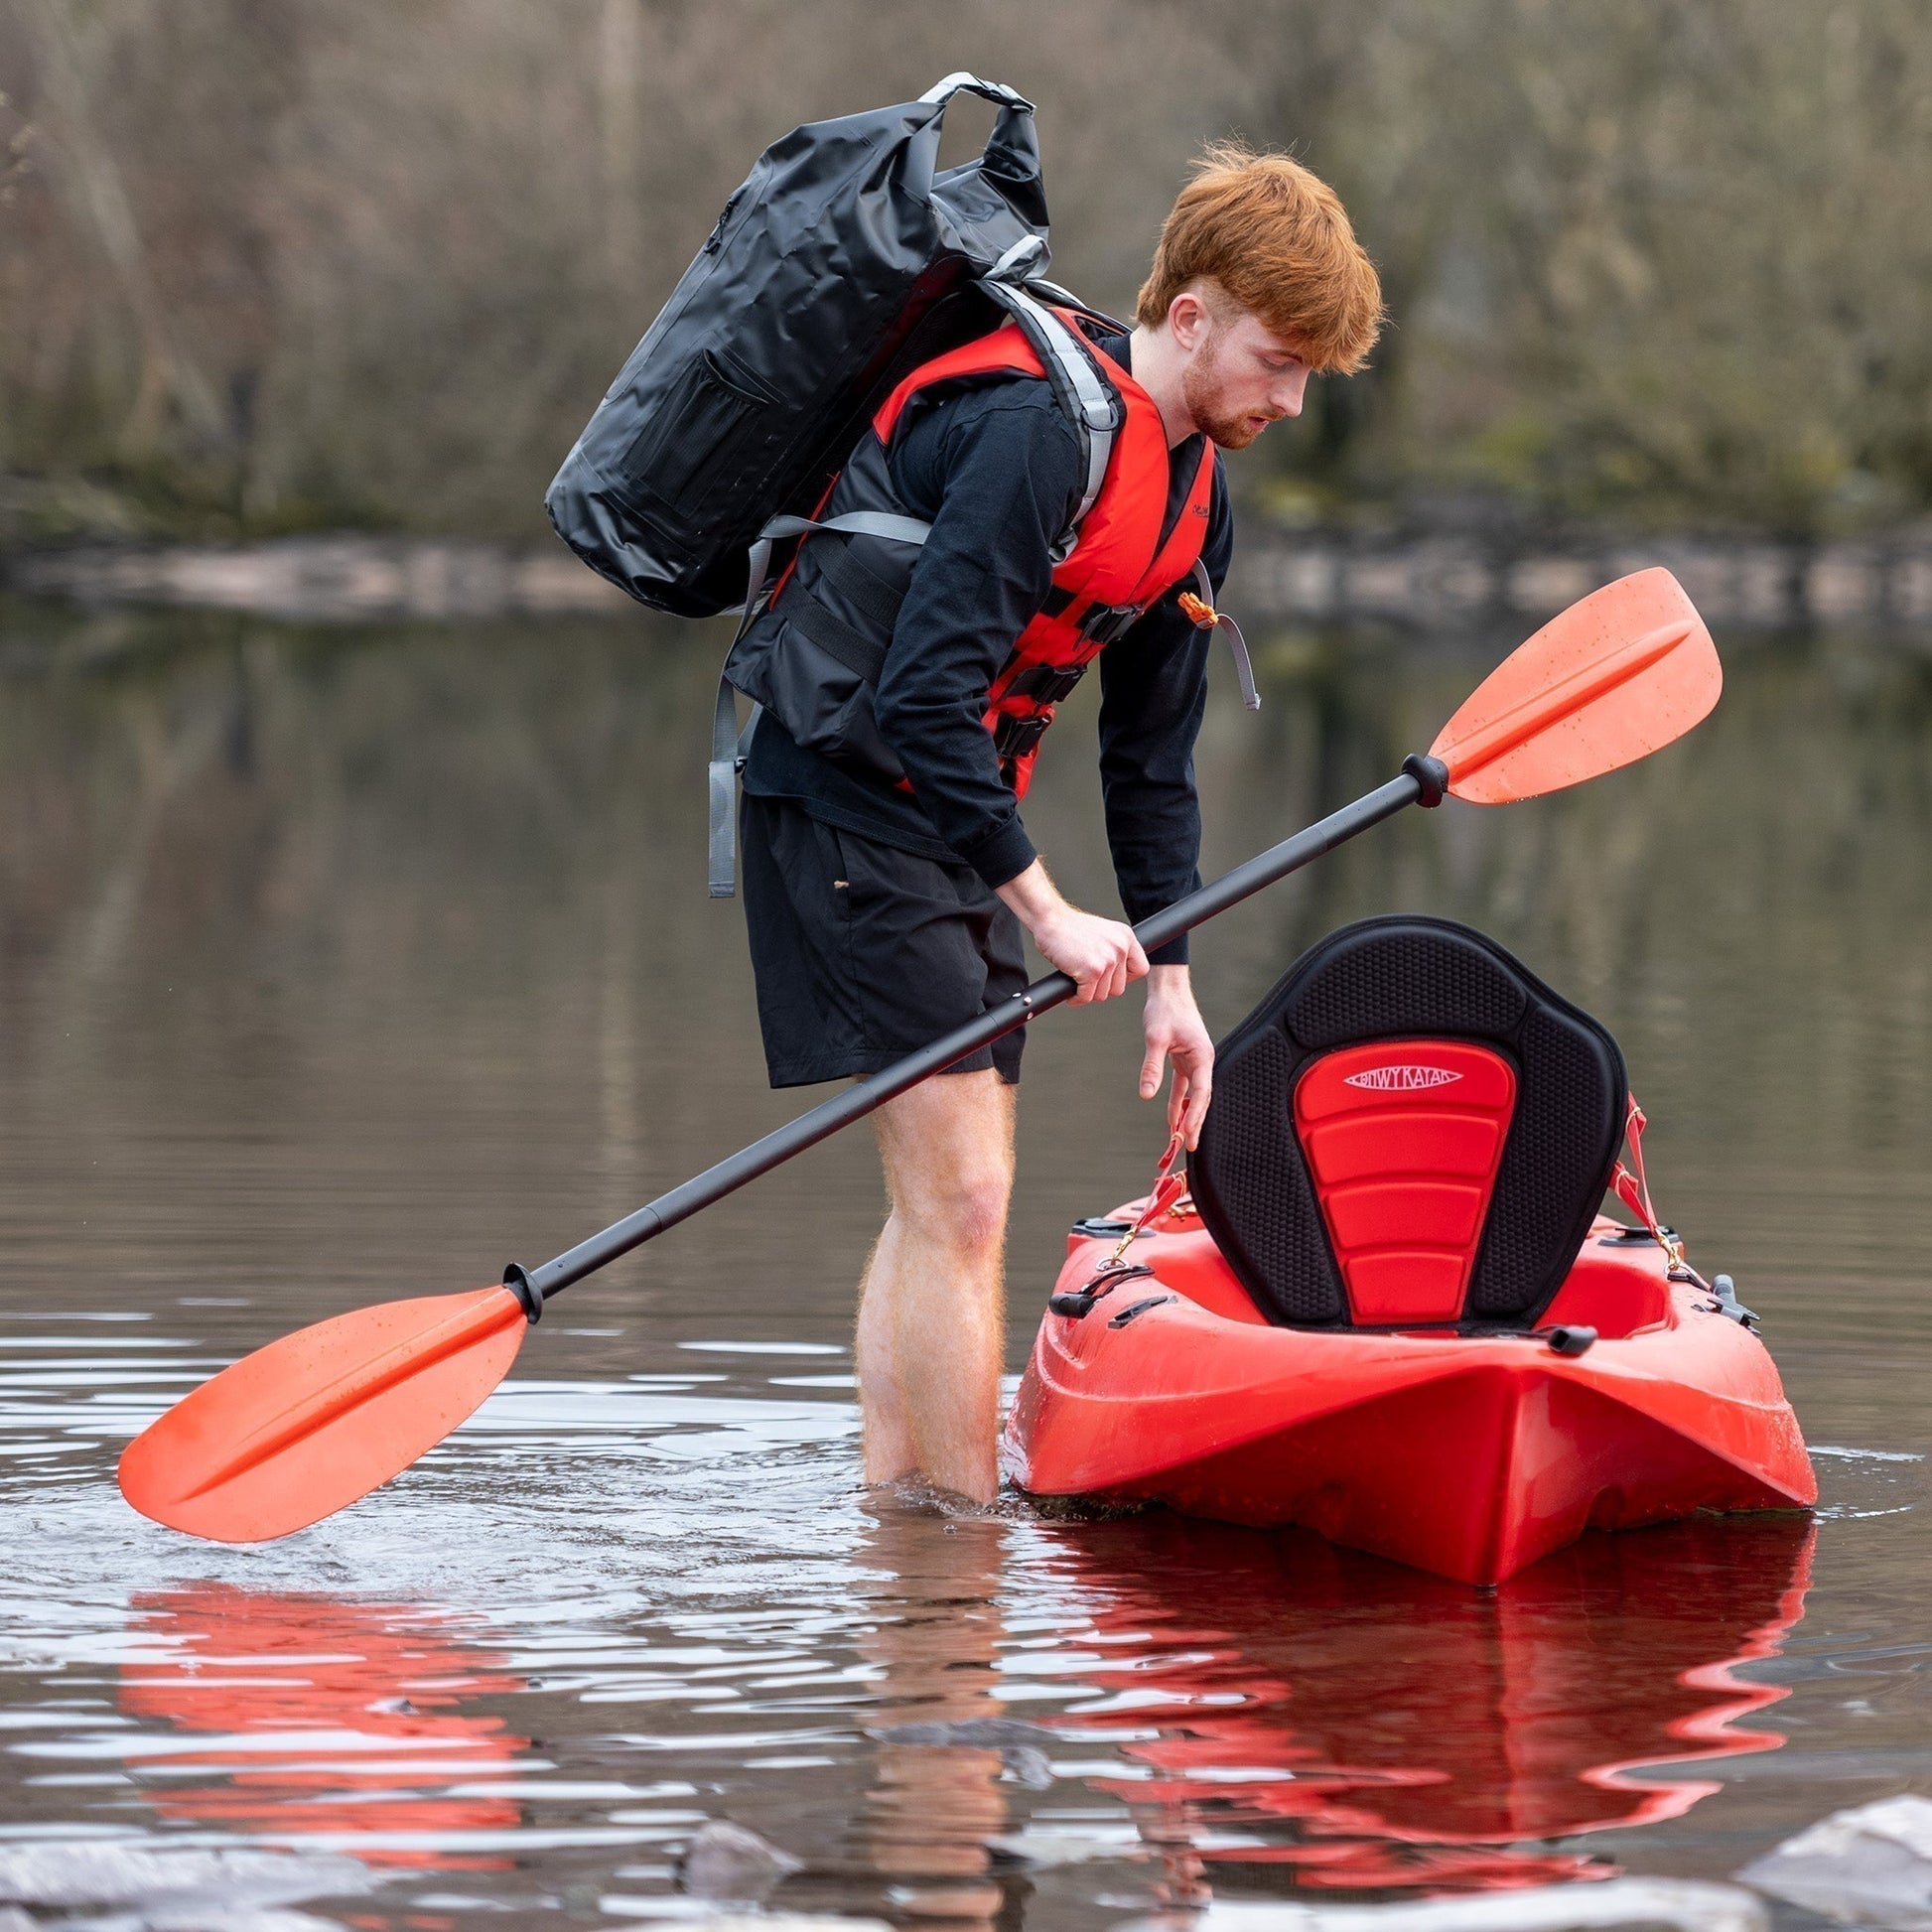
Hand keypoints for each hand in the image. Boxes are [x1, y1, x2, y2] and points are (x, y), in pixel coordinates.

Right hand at [1033, 904, 1148, 1004]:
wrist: (1050, 920)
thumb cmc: (1069, 927)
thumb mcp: (1103, 932)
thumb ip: (1114, 949)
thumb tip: (1118, 972)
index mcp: (1126, 937)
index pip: (1140, 968)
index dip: (1125, 978)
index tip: (1111, 979)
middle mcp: (1120, 948)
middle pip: (1119, 987)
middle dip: (1102, 988)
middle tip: (1089, 982)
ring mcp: (1107, 960)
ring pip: (1103, 994)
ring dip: (1088, 993)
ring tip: (1078, 983)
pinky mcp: (1092, 971)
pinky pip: (1087, 997)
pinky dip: (1076, 998)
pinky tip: (1071, 991)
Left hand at [1140, 965, 1214, 1148]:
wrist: (1167, 990)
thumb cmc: (1165, 1009)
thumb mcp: (1155, 1038)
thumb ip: (1152, 1067)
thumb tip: (1147, 1094)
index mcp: (1202, 1056)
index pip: (1201, 1092)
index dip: (1195, 1114)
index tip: (1189, 1133)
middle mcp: (1202, 1061)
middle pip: (1200, 1098)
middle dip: (1195, 1122)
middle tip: (1190, 1146)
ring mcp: (1194, 1061)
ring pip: (1192, 1095)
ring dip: (1186, 1115)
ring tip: (1181, 1139)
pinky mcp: (1184, 1059)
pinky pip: (1182, 1086)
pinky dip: (1177, 1102)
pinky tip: (1172, 1119)